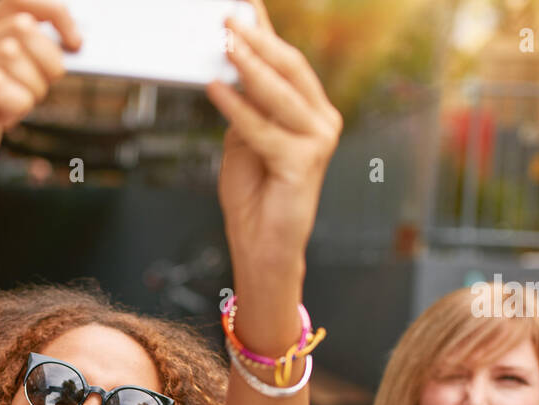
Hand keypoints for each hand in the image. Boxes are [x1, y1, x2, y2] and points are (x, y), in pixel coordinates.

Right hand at [0, 0, 81, 244]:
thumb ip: (17, 74)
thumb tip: (60, 55)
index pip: (16, 4)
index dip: (54, 14)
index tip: (75, 44)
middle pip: (20, 27)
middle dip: (47, 61)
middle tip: (40, 94)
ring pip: (11, 55)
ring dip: (32, 86)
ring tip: (19, 112)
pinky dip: (17, 105)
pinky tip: (7, 123)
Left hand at [205, 0, 340, 289]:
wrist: (263, 246)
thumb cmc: (254, 194)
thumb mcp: (245, 136)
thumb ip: (245, 101)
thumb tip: (231, 59)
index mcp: (312, 110)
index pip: (287, 61)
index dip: (266, 31)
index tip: (243, 5)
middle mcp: (322, 121)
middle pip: (289, 68)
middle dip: (257, 39)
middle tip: (228, 17)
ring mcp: (318, 141)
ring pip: (278, 94)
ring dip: (248, 65)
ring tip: (223, 42)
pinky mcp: (304, 163)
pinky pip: (262, 128)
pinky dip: (237, 108)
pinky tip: (216, 89)